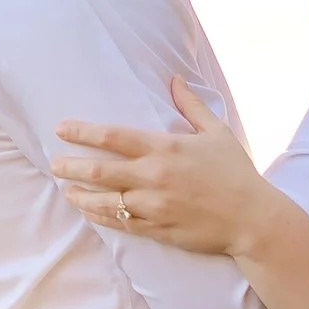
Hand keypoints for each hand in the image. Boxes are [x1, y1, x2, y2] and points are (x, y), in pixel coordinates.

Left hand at [54, 84, 272, 255]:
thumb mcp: (217, 133)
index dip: (83, 131)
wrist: (252, 220)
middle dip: (71, 166)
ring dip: (80, 195)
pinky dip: (102, 216)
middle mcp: (153, 177)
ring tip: (67, 190)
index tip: (61, 128)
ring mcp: (153, 206)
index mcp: (165, 149)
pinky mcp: (157, 229)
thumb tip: (175, 79)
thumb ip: (192, 106)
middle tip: (55, 164)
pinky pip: (120, 223)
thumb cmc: (237, 174)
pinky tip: (91, 211)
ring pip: (104, 201)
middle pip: (99, 170)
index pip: (113, 136)